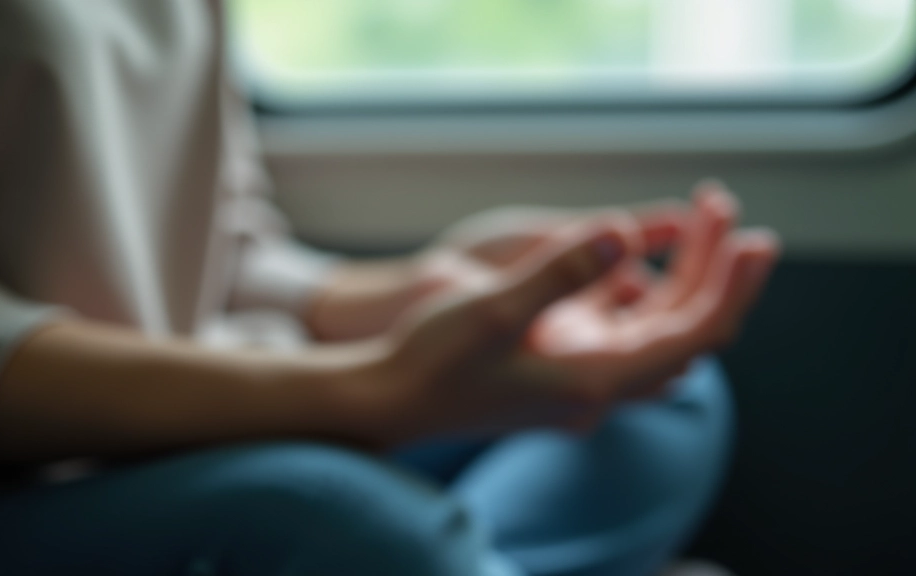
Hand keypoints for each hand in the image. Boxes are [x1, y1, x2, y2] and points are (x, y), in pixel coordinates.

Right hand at [335, 182, 777, 443]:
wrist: (390, 400)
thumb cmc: (432, 361)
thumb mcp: (492, 309)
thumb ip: (562, 271)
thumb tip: (627, 233)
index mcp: (592, 381)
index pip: (692, 337)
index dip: (730, 287)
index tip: (753, 238)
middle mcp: (597, 389)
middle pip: (683, 332)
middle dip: (712, 272)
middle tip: (724, 209)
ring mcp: (581, 384)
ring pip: (656, 334)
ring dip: (681, 281)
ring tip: (696, 223)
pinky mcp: (561, 373)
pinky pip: (626, 335)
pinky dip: (645, 296)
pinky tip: (639, 262)